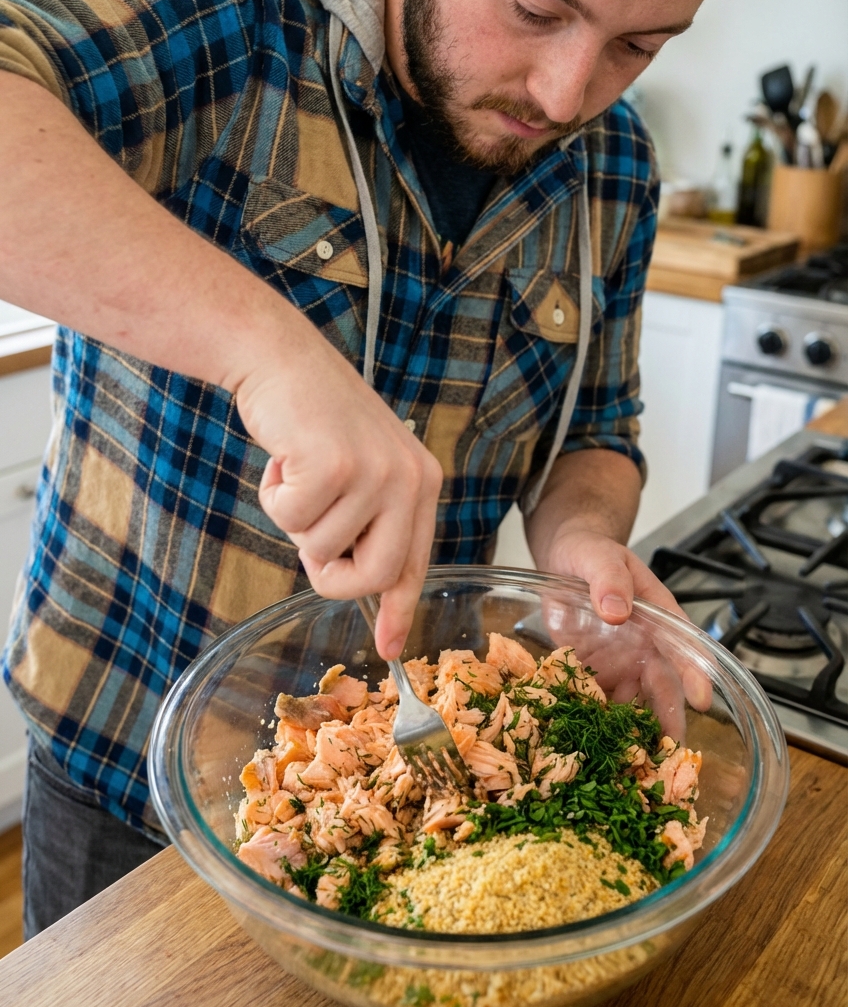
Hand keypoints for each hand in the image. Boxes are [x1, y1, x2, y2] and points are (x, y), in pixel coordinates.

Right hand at [234, 308, 442, 660]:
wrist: (281, 357)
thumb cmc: (314, 418)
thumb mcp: (361, 469)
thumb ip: (369, 523)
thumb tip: (363, 591)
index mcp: (422, 481)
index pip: (416, 562)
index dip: (399, 608)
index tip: (390, 649)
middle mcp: (409, 478)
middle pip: (375, 574)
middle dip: (330, 574)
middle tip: (309, 540)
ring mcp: (374, 472)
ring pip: (321, 548)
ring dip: (294, 519)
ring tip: (297, 471)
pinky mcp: (334, 466)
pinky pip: (291, 521)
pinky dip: (273, 497)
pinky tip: (282, 459)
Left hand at [540, 529, 712, 731]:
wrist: (563, 556)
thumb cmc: (590, 552)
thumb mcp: (599, 557)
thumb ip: (608, 581)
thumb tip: (617, 610)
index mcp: (658, 614)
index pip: (683, 645)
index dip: (694, 673)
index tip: (701, 699)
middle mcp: (645, 643)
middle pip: (664, 683)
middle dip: (670, 716)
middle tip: (670, 751)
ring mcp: (621, 660)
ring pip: (635, 700)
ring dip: (636, 728)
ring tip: (635, 760)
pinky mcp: (594, 671)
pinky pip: (600, 700)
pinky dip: (600, 721)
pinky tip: (596, 746)